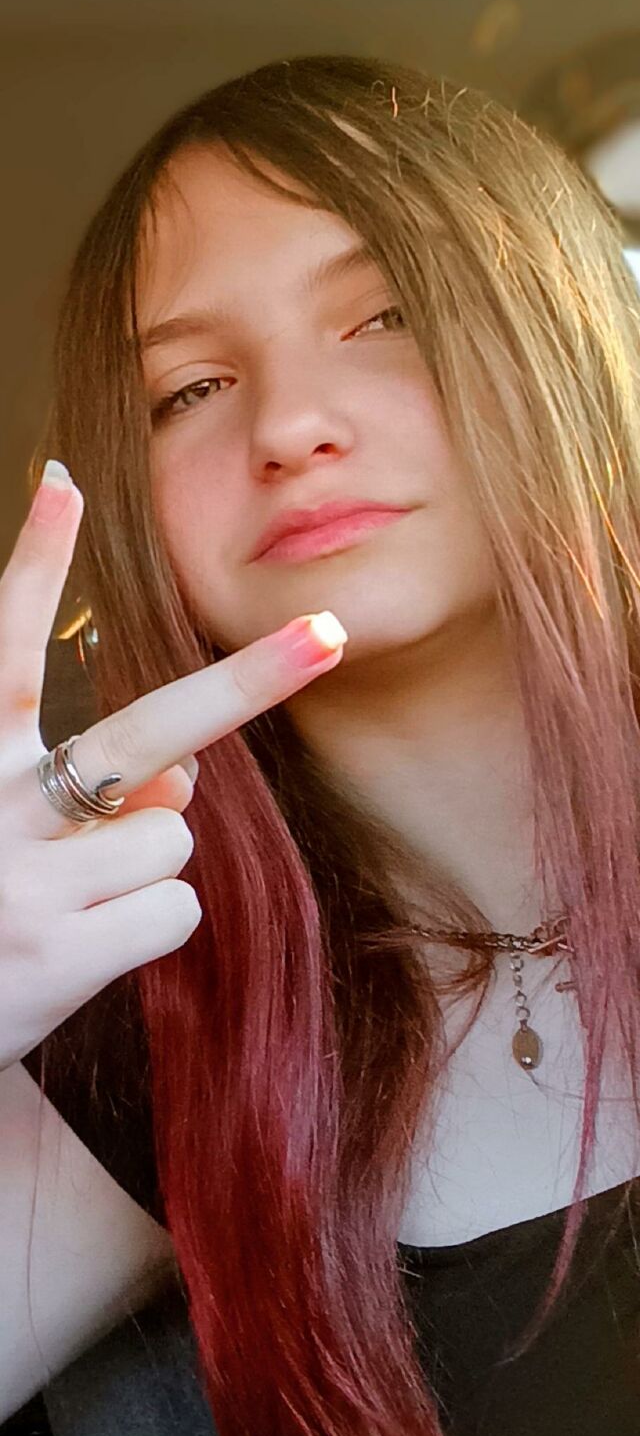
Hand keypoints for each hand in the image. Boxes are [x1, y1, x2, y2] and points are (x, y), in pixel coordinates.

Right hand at [0, 464, 346, 1067]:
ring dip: (144, 868)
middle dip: (246, 680)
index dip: (35, 564)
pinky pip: (172, 910)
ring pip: (171, 837)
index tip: (63, 481)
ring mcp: (27, 883)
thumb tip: (184, 784)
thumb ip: (86, 797)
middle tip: (326, 633)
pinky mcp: (59, 953)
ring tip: (75, 905)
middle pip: (143, 732)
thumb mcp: (9, 838)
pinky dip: (145, 927)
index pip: (6, 650)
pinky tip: (83, 949)